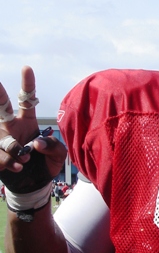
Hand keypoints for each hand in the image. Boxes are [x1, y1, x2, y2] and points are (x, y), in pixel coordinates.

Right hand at [0, 66, 66, 190]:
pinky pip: (0, 155)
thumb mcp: (58, 154)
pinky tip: (19, 167)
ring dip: (13, 148)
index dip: (27, 85)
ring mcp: (1, 140)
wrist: (34, 184)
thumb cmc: (46, 164)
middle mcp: (11, 127)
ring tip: (25, 159)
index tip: (27, 68)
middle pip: (1, 106)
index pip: (26, 100)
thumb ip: (53, 145)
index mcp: (27, 121)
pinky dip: (9, 162)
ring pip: (3, 138)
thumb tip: (35, 143)